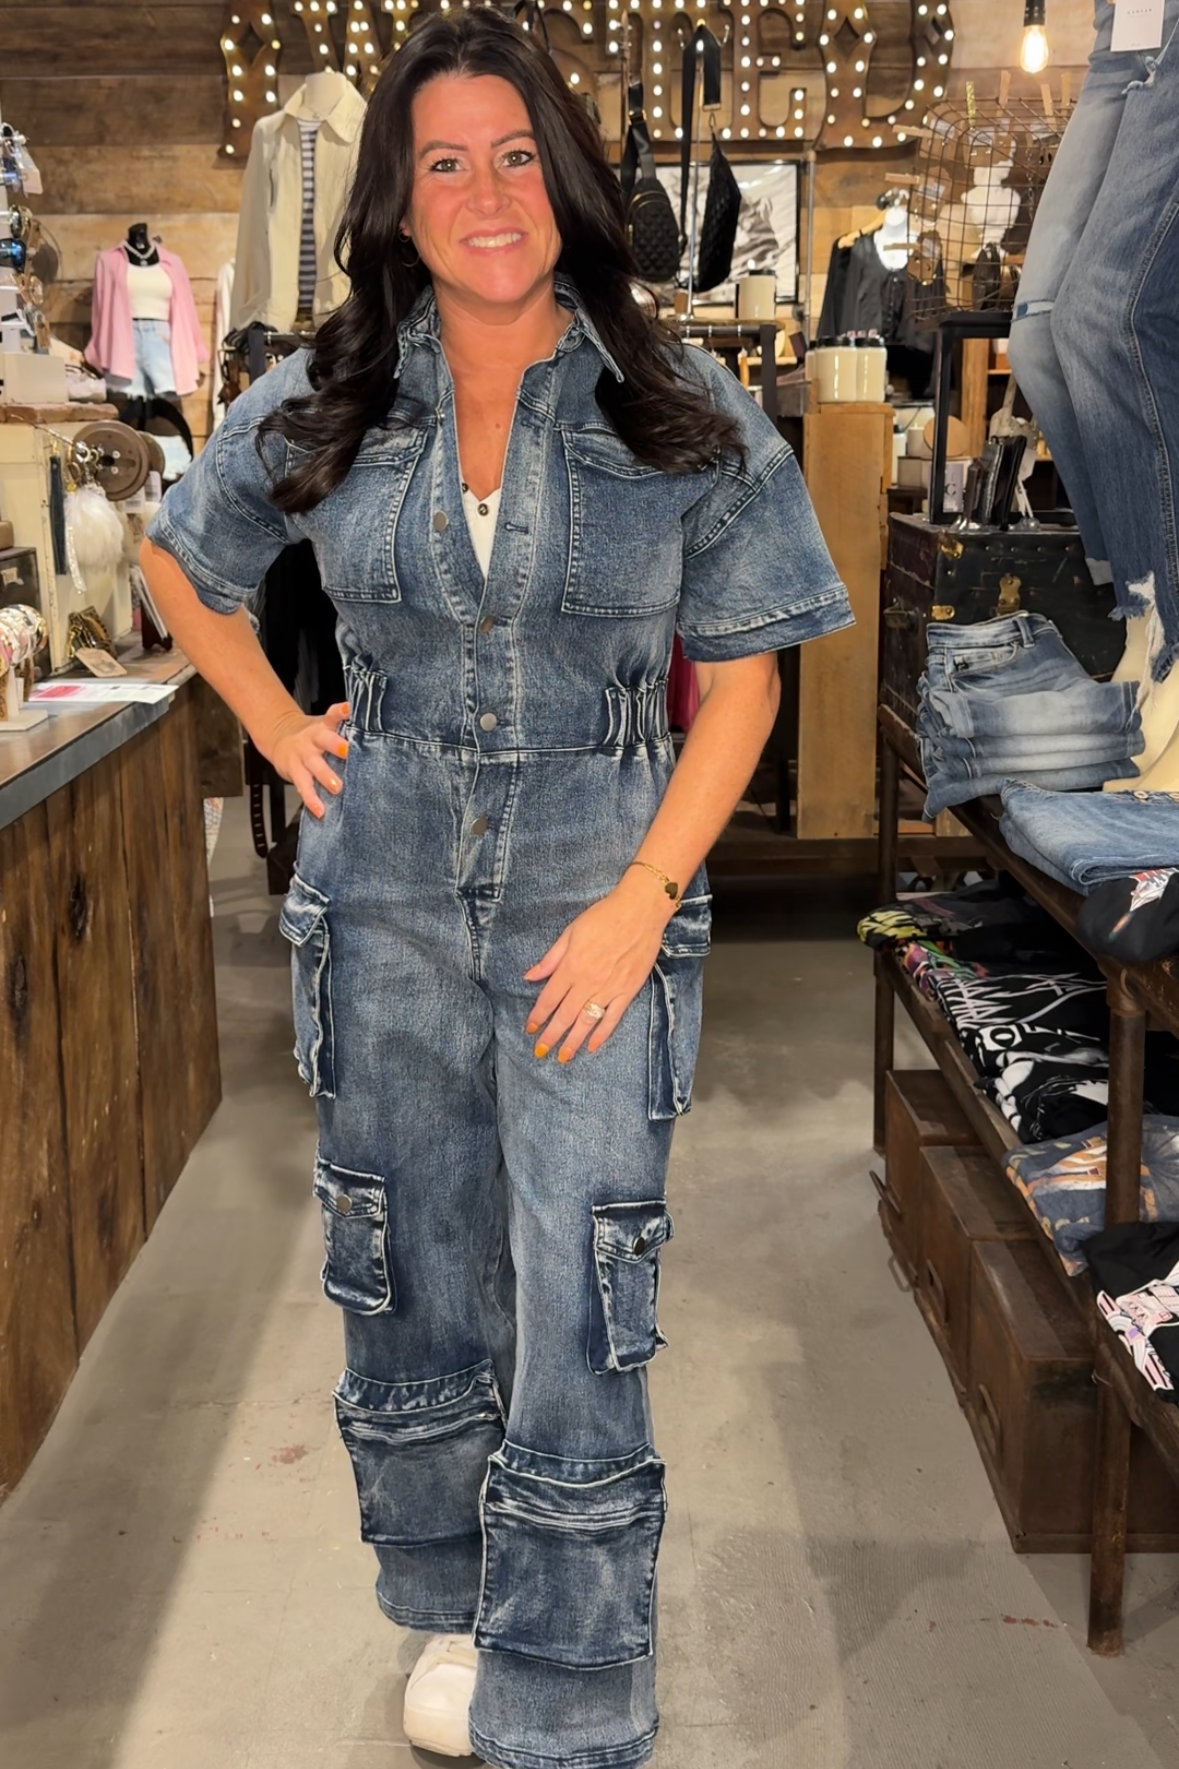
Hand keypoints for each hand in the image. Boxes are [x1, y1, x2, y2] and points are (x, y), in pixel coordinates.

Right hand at [264, 701, 350, 818]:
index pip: (333, 715)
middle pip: (323, 739)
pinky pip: (303, 787)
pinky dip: (311, 800)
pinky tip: (320, 810)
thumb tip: (377, 740)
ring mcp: (303, 755)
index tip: (350, 708)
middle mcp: (312, 738)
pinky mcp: (294, 772)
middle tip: (348, 753)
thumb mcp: (326, 728)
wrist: (279, 738)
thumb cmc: (314, 737)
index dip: (341, 711)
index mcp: (324, 726)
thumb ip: (345, 731)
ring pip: (314, 765)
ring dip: (325, 776)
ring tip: (337, 788)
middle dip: (335, 745)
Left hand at [524, 873, 673, 1063]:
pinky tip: (592, 1046)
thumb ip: (551, 958)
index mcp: (572, 966)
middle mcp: (588, 982)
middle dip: (551, 1036)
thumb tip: (530, 976)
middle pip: (565, 1015)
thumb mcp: (570, 932)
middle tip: (540, 1052)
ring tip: (563, 1057)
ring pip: (586, 1022)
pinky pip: (612, 1018)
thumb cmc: (604, 917)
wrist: (640, 911)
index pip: (549, 998)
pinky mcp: (628, 991)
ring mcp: (609, 988)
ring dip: (573, 1042)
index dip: (538, 1016)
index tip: (530, 1028)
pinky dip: (602, 1034)